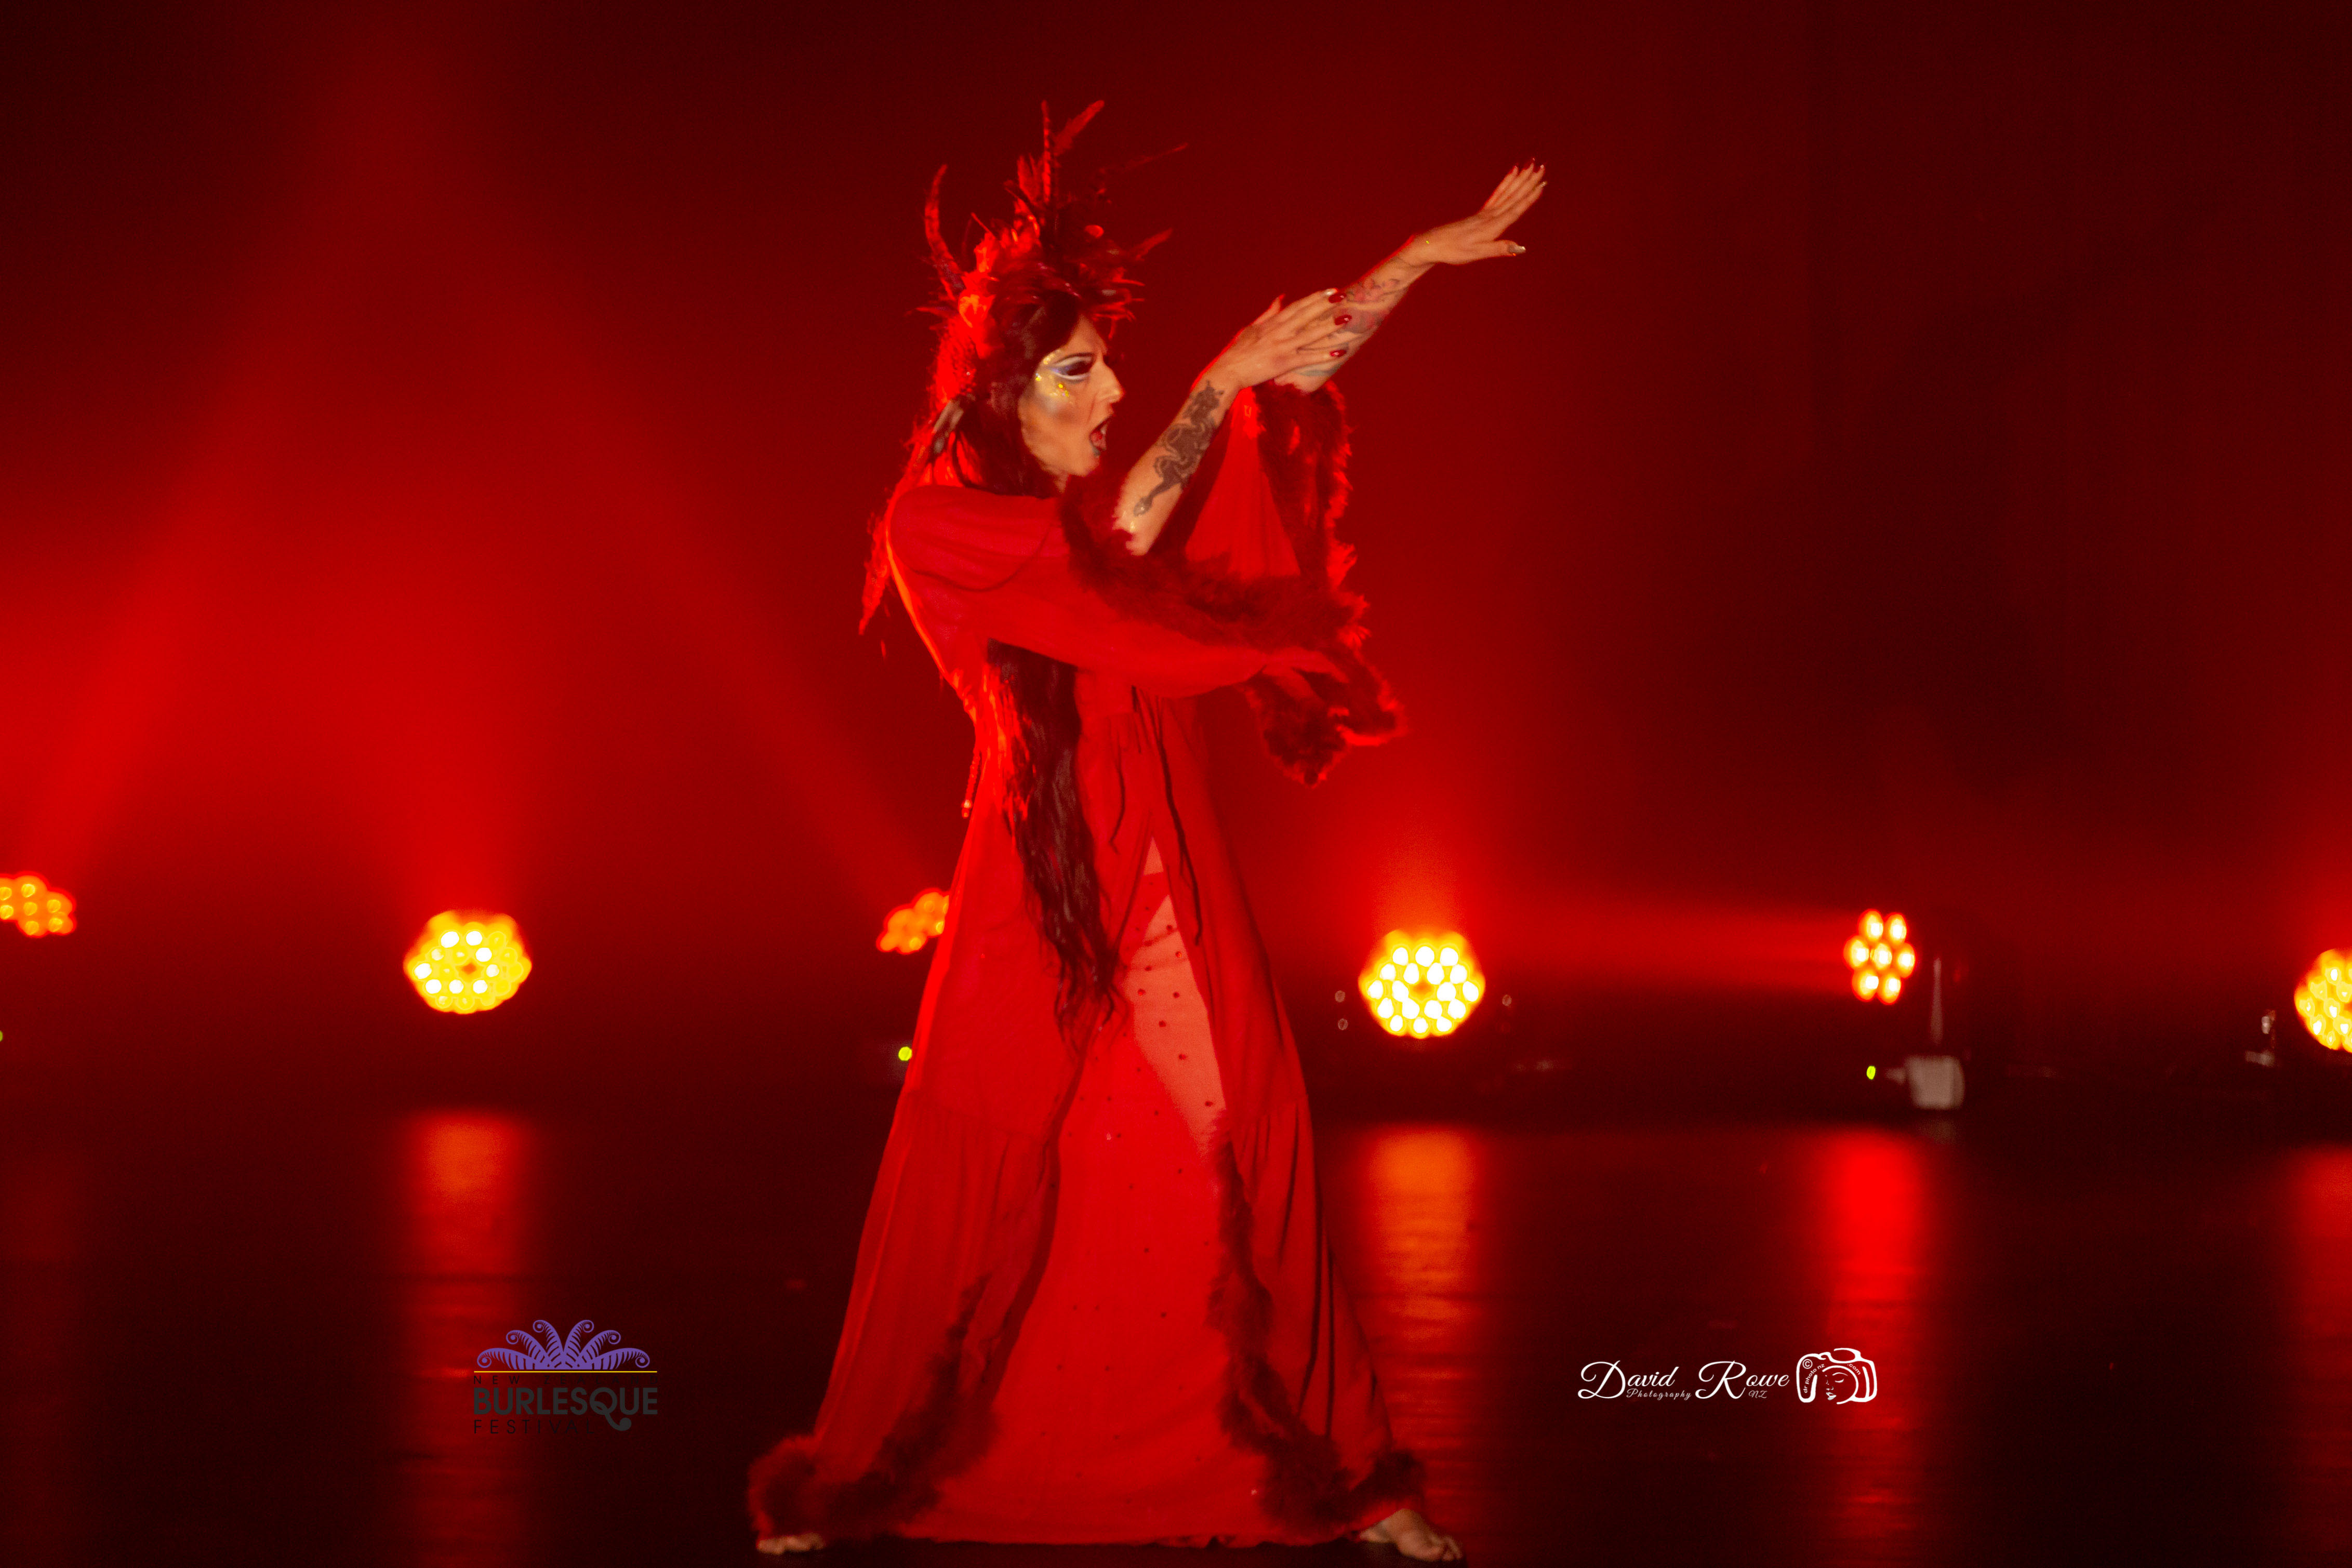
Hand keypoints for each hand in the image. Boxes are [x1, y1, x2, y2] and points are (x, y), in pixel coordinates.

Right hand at [1207, 293, 1345, 388]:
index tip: (1329, 291)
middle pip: (1305, 315)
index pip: (1297, 307)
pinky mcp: (1283, 363)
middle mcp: (1278, 332)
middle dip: (1324, 305)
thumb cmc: (1237, 351)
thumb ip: (1269, 313)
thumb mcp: (1252, 328)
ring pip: (1310, 334)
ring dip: (1329, 326)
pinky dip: (1323, 355)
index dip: (1314, 298)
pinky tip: (1339, 352)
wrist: (1227, 372)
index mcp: (1272, 323)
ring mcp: (1282, 347)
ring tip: (1346, 318)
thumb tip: (1281, 297)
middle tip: (1341, 296)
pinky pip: (1307, 358)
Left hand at [1399, 162, 1545, 265]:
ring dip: (1520, 179)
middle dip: (1528, 182)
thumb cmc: (1454, 251)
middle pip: (1513, 196)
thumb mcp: (1477, 254)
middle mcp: (1490, 216)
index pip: (1515, 209)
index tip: (1542, 184)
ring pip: (1506, 192)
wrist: (1433, 244)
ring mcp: (1484, 213)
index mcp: (1492, 226)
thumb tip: (1521, 248)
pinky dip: (1506, 183)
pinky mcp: (1479, 214)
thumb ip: (1499, 249)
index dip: (1529, 197)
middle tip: (1542, 167)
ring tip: (1531, 165)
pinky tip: (1512, 173)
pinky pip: (1497, 195)